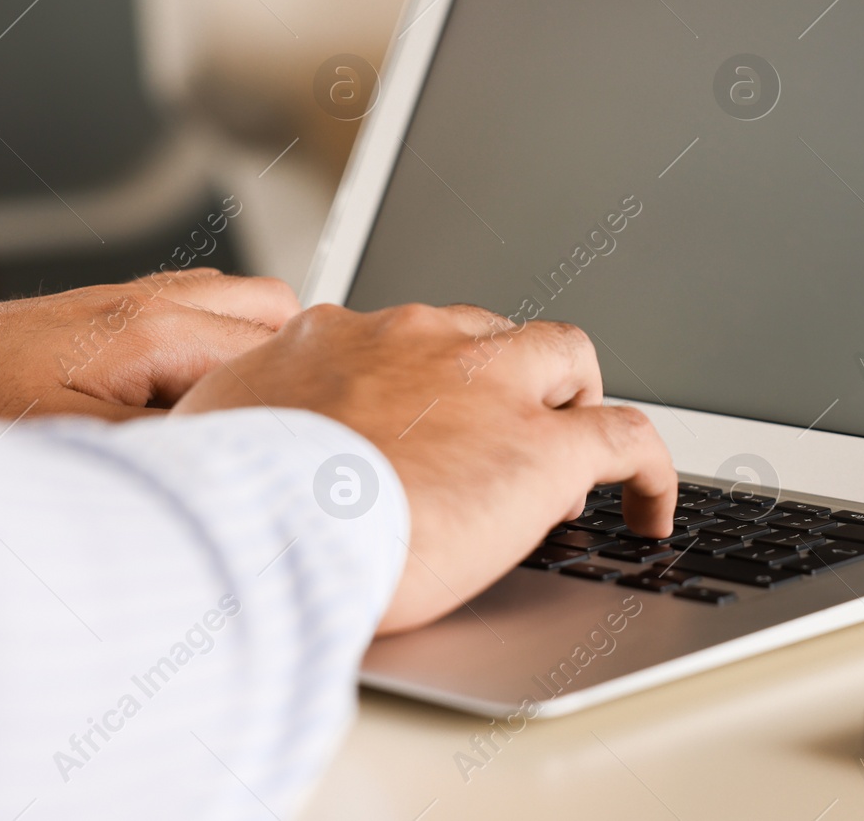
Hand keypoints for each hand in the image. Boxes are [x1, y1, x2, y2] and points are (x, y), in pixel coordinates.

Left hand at [0, 269, 299, 420]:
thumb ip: (175, 445)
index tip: (309, 442)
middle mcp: (152, 300)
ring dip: (256, 349)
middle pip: (274, 307)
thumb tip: (243, 459)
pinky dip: (217, 342)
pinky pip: (197, 307)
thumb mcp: (83, 449)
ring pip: (240, 301)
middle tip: (286, 425)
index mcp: (154, 329)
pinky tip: (196, 395)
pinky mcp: (111, 309)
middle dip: (293, 362)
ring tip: (247, 412)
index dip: (300, 395)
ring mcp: (133, 298)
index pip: (275, 346)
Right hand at [172, 302, 676, 634]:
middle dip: (504, 381)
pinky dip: (652, 471)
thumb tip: (226, 437)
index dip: (429, 381)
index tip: (428, 422)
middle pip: (490, 335)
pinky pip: (629, 438)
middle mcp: (421, 342)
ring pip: (566, 358)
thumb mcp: (210, 431)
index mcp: (339, 337)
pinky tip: (651, 512)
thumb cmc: (225, 498)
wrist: (266, 528)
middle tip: (501, 440)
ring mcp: (491, 388)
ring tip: (572, 465)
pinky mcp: (545, 448)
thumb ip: (235, 418)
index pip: (404, 337)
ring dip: (574, 400)